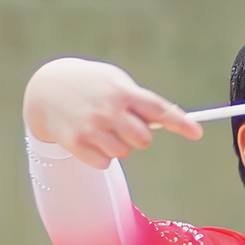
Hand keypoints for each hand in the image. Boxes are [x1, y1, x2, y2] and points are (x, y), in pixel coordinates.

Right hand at [23, 58, 200, 169]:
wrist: (46, 89)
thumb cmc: (92, 85)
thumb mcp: (115, 81)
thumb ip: (139, 101)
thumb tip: (169, 120)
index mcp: (121, 91)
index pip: (158, 109)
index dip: (180, 122)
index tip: (198, 133)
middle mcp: (107, 110)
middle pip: (144, 140)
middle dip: (139, 136)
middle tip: (124, 125)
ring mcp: (91, 129)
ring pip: (124, 153)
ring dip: (118, 145)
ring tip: (101, 127)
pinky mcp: (77, 145)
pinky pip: (105, 163)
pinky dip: (101, 155)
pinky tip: (89, 138)